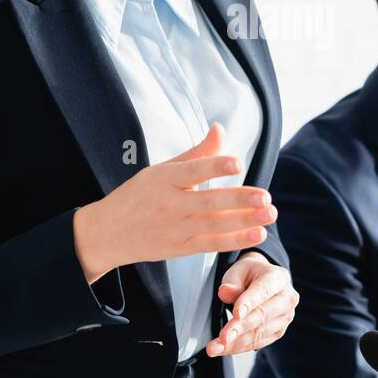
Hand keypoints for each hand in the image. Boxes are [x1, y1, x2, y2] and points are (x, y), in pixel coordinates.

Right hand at [72, 122, 276, 282]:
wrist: (107, 233)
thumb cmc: (138, 196)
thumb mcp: (161, 169)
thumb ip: (197, 153)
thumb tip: (220, 128)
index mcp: (164, 179)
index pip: (192, 172)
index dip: (215, 166)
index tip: (237, 162)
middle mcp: (170, 204)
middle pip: (208, 202)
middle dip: (239, 200)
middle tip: (265, 196)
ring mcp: (176, 228)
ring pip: (214, 225)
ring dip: (244, 221)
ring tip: (269, 214)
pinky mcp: (180, 248)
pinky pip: (211, 245)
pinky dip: (235, 241)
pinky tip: (257, 234)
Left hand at [206, 252, 298, 357]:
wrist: (262, 281)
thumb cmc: (250, 275)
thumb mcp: (238, 271)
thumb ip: (232, 282)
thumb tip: (225, 292)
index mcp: (278, 278)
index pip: (263, 291)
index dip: (249, 303)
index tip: (236, 314)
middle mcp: (287, 299)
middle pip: (262, 316)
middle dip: (240, 328)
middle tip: (222, 337)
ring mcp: (285, 317)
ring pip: (259, 333)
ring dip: (235, 343)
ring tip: (215, 347)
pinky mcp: (278, 332)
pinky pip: (257, 343)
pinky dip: (238, 347)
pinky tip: (223, 349)